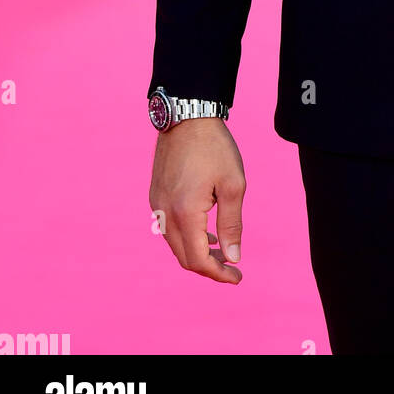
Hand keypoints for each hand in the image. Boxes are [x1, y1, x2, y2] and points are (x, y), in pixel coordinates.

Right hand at [149, 117, 245, 283]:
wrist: (187, 116)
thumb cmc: (214, 147)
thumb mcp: (233, 184)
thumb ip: (232, 224)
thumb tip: (233, 257)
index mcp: (185, 213)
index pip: (197, 260)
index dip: (218, 273)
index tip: (237, 276)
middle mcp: (164, 213)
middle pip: (184, 257)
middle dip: (208, 266)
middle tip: (232, 267)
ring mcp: (157, 204)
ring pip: (175, 244)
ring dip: (197, 252)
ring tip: (222, 251)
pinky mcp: (156, 195)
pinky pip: (169, 228)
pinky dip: (187, 237)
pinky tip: (205, 231)